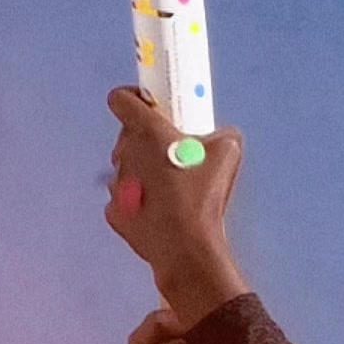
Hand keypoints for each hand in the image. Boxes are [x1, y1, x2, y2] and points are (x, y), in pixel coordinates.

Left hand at [104, 86, 244, 301]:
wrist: (186, 246)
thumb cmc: (204, 194)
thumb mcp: (228, 152)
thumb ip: (221, 135)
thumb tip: (221, 137)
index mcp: (148, 132)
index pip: (121, 99)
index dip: (133, 97)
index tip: (150, 106)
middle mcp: (125, 153)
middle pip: (128, 136)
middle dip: (146, 140)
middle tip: (172, 154)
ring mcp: (116, 185)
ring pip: (126, 169)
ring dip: (142, 172)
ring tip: (169, 188)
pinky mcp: (114, 213)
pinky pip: (124, 200)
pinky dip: (138, 202)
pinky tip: (158, 212)